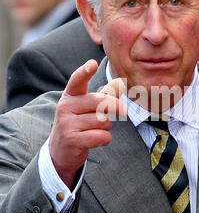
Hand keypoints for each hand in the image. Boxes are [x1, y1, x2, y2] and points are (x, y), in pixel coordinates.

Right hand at [49, 60, 126, 188]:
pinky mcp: (72, 140)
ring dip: (107, 126)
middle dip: (116, 107)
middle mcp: (65, 107)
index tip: (92, 64)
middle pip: (100, 102)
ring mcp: (67, 124)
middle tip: (124, 111)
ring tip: (96, 129)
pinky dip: (105, 139)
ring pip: (103, 121)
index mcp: (70, 95)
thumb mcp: (87, 106)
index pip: (77, 80)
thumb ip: (104, 94)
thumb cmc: (79, 122)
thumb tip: (120, 82)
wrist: (61, 149)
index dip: (85, 72)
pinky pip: (101, 136)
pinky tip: (96, 139)